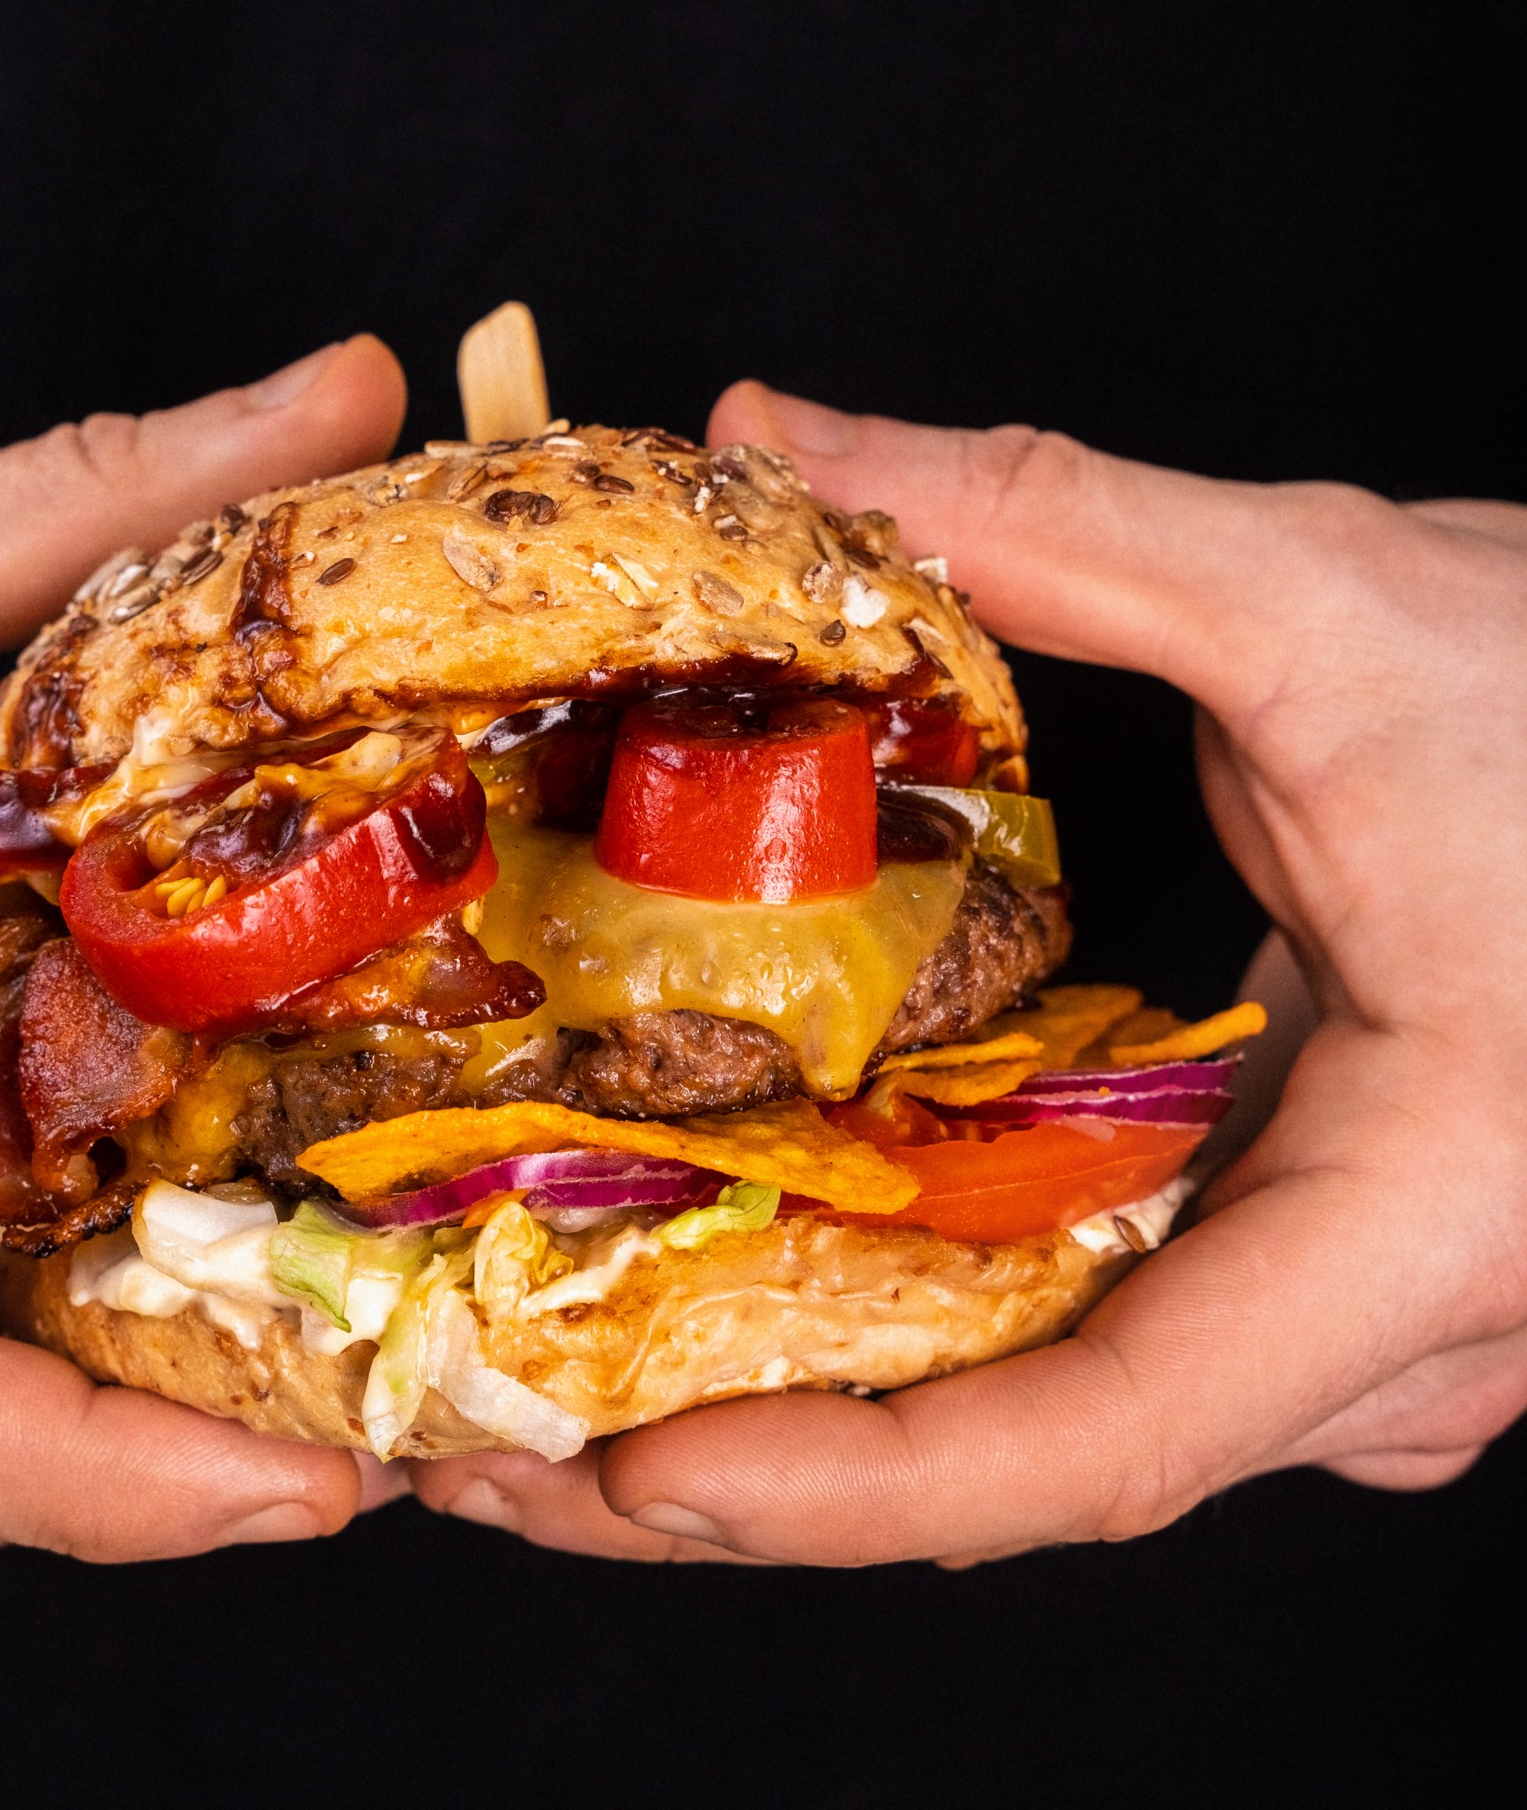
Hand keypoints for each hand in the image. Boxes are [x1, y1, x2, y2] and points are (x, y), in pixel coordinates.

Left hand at [412, 386, 1526, 1563]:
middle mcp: (1390, 1330)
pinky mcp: (1314, 1258)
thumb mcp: (1353, 602)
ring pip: (1051, 1416)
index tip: (631, 1485)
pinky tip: (740, 1277)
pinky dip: (905, 1331)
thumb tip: (773, 436)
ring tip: (551, 1377)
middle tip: (491, 1448)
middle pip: (1030, 1454)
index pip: (1119, 1432)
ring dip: (802, 1407)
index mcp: (1430, 1223)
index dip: (857, 1485)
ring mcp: (1358, 1315)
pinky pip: (1089, 1337)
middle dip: (751, 1466)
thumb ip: (1053, 524)